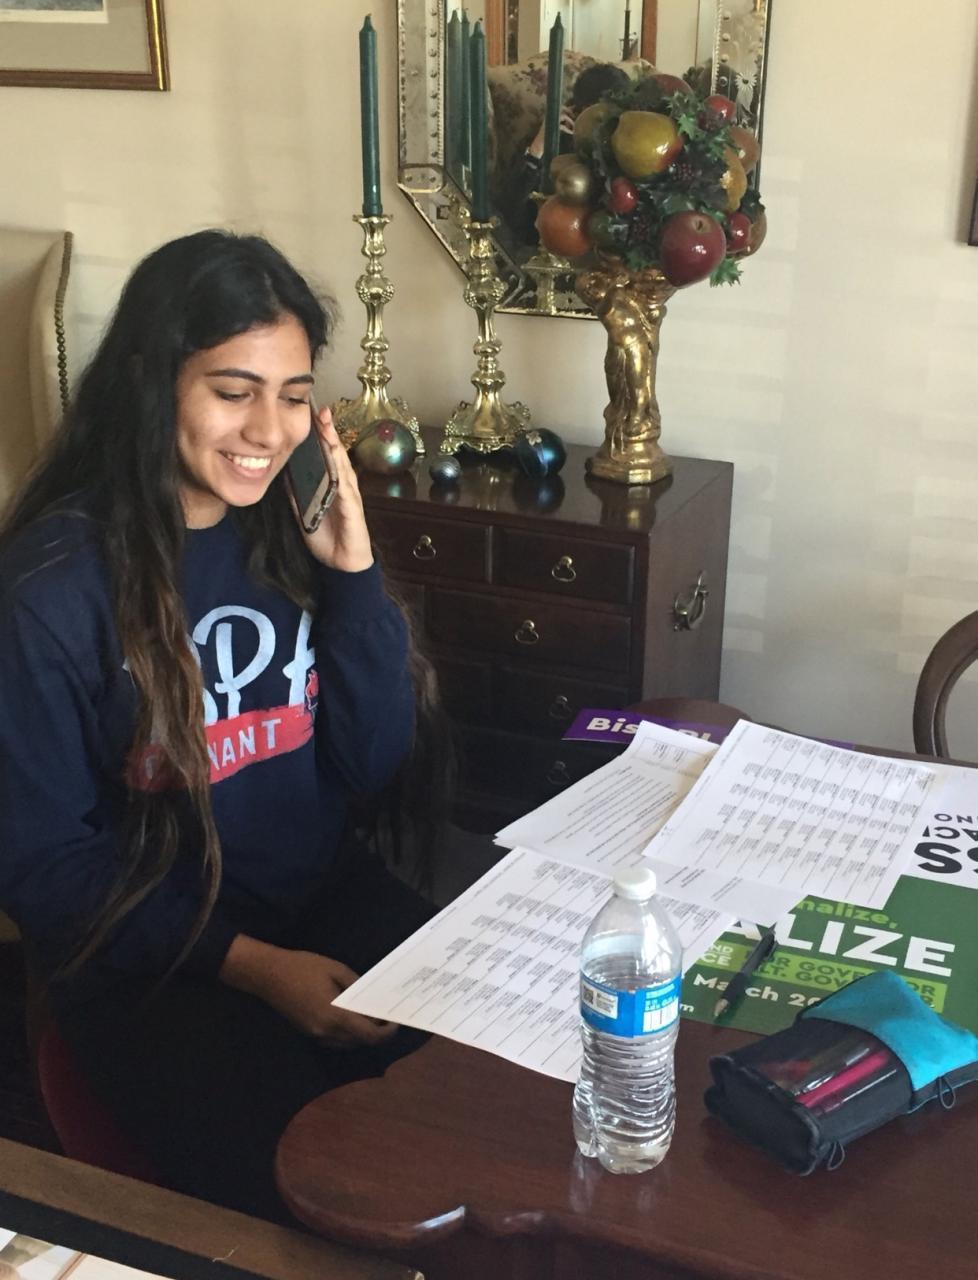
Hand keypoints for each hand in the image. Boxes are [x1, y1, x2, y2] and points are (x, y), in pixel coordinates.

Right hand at [220, 935, 396, 1046]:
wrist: (268, 974)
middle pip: (359, 1042)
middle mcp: (326, 1032)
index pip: (368, 1035)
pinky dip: (346, 1033)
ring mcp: (315, 1034)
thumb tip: (370, 999)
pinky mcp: (307, 1032)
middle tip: (385, 1016)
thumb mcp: (336, 969)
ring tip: (371, 1016)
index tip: (395, 1022)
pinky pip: (334, 1040)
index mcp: (335, 1016)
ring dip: (361, 1034)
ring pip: (346, 1043)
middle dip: (375, 1033)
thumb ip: (356, 986)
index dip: (386, 1033)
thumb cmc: (303, 967)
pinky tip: (350, 1017)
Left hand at [295, 407, 373, 572]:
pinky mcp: (353, 510)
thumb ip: (295, 492)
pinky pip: (346, 489)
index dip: (320, 434)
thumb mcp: (304, 510)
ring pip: (342, 466)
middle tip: (321, 410)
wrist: (342, 564)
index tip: (311, 414)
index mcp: (332, 484)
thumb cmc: (327, 536)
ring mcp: (350, 496)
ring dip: (335, 446)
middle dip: (329, 432)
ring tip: (327, 428)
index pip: (326, 454)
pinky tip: (336, 462)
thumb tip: (281, 474)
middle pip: (336, 453)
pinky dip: (341, 475)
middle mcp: (343, 485)